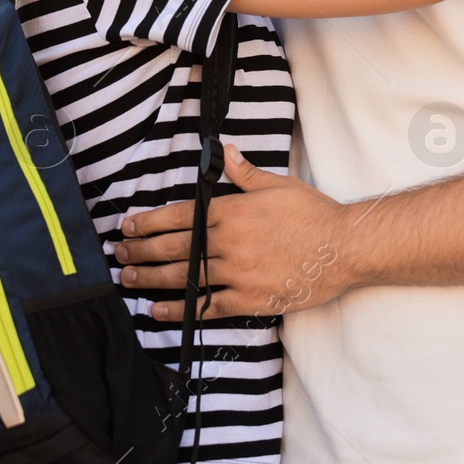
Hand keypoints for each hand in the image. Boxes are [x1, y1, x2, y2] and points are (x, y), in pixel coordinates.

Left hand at [115, 145, 353, 320]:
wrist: (344, 247)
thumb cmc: (312, 213)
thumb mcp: (277, 184)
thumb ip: (244, 173)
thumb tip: (224, 151)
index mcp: (232, 210)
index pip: (180, 215)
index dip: (149, 221)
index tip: (129, 226)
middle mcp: (230, 242)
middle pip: (175, 248)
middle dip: (142, 251)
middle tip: (120, 256)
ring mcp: (238, 273)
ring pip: (185, 278)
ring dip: (152, 280)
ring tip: (129, 280)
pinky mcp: (249, 299)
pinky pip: (207, 307)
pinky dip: (180, 310)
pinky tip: (158, 311)